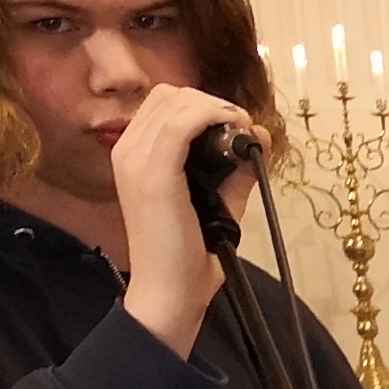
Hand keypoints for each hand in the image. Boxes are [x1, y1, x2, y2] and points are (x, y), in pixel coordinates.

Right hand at [111, 80, 255, 357]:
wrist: (169, 293)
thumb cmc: (190, 253)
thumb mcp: (219, 202)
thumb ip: (237, 169)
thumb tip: (260, 134)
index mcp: (136, 155)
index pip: (165, 103)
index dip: (205, 106)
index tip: (236, 129)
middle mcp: (128, 150)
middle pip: (170, 95)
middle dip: (213, 104)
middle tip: (242, 131)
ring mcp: (136, 160)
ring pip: (176, 101)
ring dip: (218, 109)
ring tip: (242, 135)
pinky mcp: (153, 174)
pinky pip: (181, 124)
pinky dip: (213, 118)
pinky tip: (235, 135)